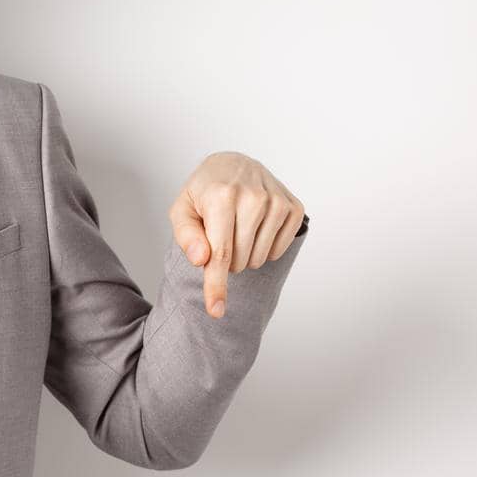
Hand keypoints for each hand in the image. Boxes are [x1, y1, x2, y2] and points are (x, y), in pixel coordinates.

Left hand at [167, 151, 305, 318]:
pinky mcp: (294, 206)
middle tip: (219, 236)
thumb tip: (201, 258)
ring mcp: (277, 201)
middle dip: (224, 260)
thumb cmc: (204, 192)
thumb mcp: (182, 209)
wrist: (234, 165)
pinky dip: (263, 249)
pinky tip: (255, 229)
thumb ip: (186, 235)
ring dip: (243, 256)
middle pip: (239, 260)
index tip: (216, 311)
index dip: (217, 286)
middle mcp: (253, 196)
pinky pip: (278, 250)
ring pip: (259, 258)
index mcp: (221, 196)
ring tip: (235, 230)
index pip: (219, 253)